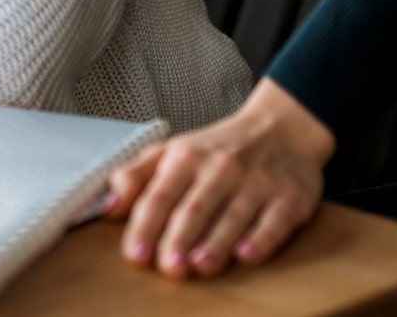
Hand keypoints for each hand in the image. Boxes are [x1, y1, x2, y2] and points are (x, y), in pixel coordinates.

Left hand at [102, 78, 333, 278]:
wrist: (280, 129)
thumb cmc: (217, 149)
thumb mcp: (170, 152)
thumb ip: (135, 178)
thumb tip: (108, 208)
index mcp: (186, 158)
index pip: (160, 195)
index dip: (146, 225)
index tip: (136, 254)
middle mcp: (221, 169)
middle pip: (195, 207)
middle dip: (180, 237)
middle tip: (169, 267)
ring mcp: (257, 183)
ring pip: (233, 216)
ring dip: (216, 243)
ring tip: (200, 266)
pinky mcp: (289, 198)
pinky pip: (275, 221)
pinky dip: (261, 239)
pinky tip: (246, 255)